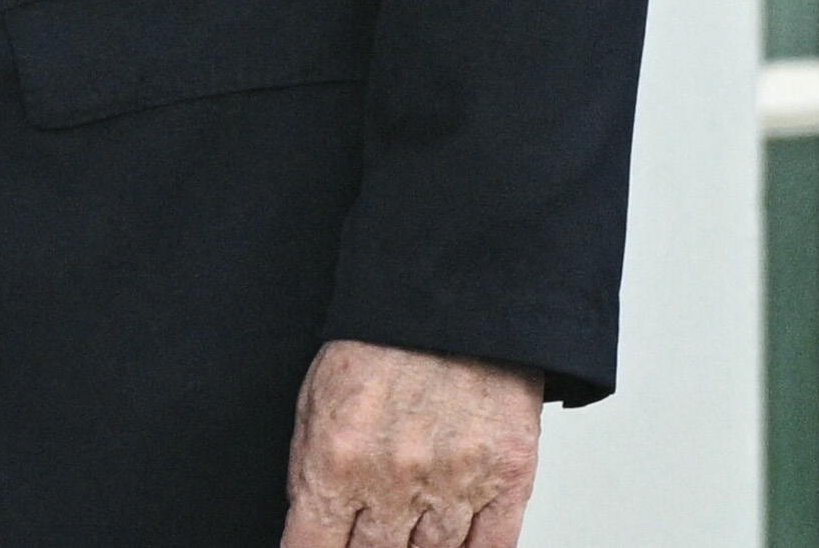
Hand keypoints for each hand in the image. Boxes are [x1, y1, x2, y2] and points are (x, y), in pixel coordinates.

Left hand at [277, 338, 547, 547]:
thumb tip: (311, 529)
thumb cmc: (382, 342)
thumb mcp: (318, 399)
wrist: (457, 296)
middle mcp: (393, 479)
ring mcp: (454, 483)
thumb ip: (310, 471)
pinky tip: (456, 545)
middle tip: (371, 536)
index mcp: (337, 459)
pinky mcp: (507, 478)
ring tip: (409, 532)